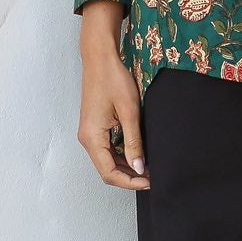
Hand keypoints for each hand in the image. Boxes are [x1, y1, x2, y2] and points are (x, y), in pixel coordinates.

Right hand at [77, 1, 149, 189]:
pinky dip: (122, 155)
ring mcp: (90, 133)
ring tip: (149, 167)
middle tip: (154, 176)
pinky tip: (138, 154)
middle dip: (129, 177)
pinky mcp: (95, 127)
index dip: (130, 182)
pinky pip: (107, 149)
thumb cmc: (113, 79)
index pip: (109, 173)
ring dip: (126, 167)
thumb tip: (139, 168)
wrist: (100, 58)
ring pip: (107, 161)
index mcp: (92, 138)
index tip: (150, 182)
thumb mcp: (129, 113)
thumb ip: (133, 143)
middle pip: (107, 170)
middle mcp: (87, 139)